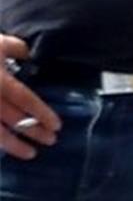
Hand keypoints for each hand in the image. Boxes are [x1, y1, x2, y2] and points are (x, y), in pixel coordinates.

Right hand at [0, 35, 59, 159]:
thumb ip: (14, 47)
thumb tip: (28, 53)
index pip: (24, 99)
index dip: (41, 113)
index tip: (56, 125)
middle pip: (15, 118)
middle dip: (34, 131)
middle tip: (51, 140)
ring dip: (16, 146)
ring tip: (31, 153)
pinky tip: (6, 147)